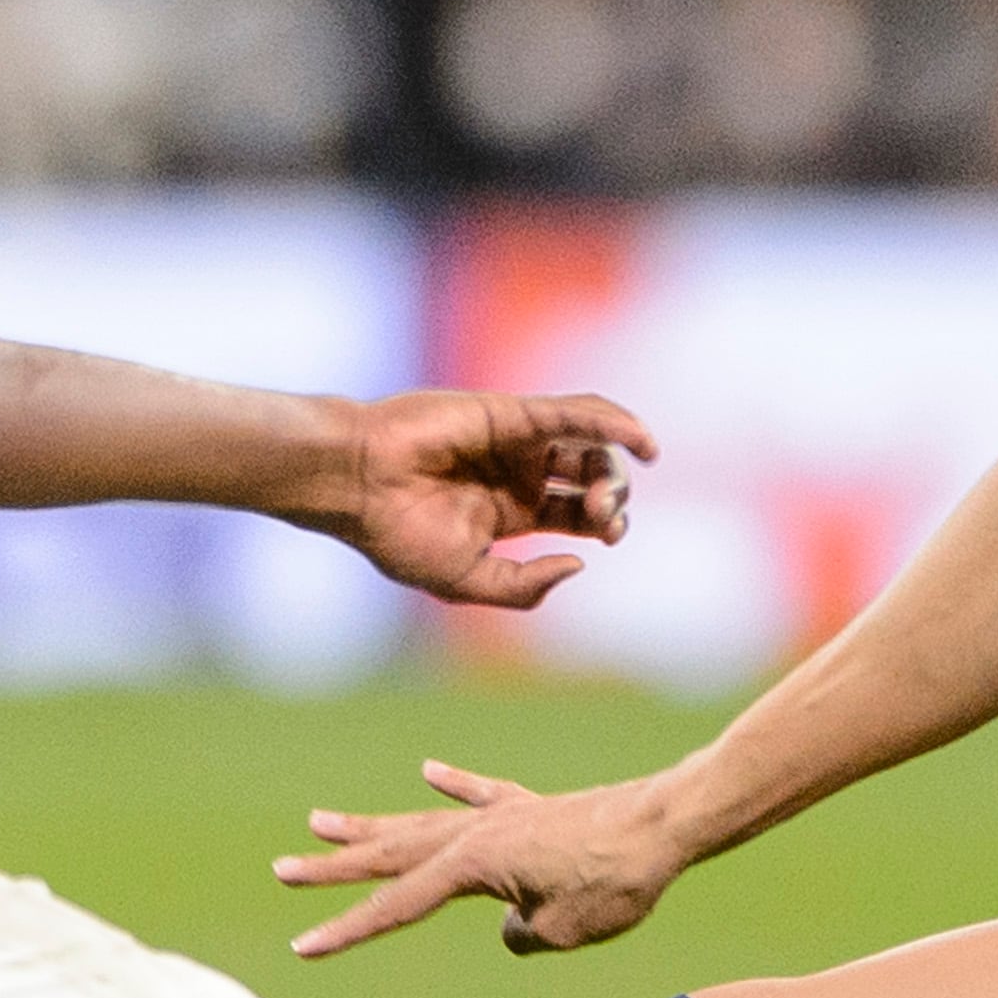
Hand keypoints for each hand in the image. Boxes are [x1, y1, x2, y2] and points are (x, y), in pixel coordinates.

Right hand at [278, 761, 696, 959]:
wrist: (667, 824)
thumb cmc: (615, 882)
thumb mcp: (558, 932)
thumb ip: (519, 935)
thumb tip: (512, 922)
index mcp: (470, 866)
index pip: (395, 907)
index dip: (346, 931)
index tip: (301, 948)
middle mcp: (474, 833)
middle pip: (388, 855)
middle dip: (333, 868)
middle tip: (281, 871)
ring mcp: (501, 815)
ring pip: (419, 822)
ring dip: (370, 826)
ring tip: (319, 822)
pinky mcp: (533, 809)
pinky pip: (481, 795)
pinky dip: (453, 786)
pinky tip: (427, 771)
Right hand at [322, 388, 650, 609]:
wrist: (358, 486)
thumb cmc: (397, 535)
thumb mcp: (467, 580)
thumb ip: (523, 584)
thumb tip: (579, 564)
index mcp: (511, 512)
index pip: (576, 512)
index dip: (605, 521)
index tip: (608, 535)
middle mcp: (518, 472)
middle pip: (589, 477)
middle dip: (610, 496)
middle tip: (605, 516)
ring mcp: (515, 440)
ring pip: (587, 442)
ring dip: (613, 464)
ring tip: (608, 493)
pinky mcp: (510, 414)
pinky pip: (572, 413)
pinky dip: (609, 422)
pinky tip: (640, 439)